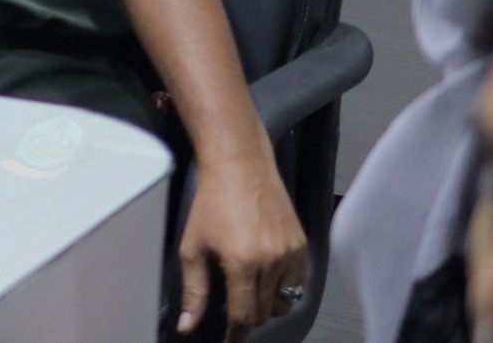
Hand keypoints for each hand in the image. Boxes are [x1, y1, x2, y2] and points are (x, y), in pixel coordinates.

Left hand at [177, 149, 307, 338]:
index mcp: (243, 263)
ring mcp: (291, 254)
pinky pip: (298, 283)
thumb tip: (188, 324)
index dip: (236, 334)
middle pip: (264, 311)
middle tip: (231, 307)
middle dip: (247, 316)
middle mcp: (272, 261)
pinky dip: (283, 287)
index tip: (229, 341)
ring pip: (284, 300)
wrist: (240, 167)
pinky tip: (264, 274)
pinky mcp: (303, 246)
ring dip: (266, 303)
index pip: (244, 316)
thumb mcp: (192, 246)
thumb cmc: (212, 202)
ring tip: (247, 288)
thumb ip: (193, 290)